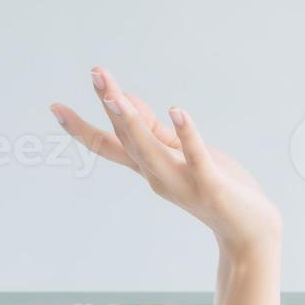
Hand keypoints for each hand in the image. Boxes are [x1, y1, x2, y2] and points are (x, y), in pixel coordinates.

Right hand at [50, 67, 281, 257]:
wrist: (249, 231)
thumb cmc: (216, 187)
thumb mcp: (179, 154)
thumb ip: (155, 132)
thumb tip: (127, 101)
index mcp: (150, 168)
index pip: (110, 145)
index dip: (82, 128)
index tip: (55, 108)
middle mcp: (158, 176)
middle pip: (126, 138)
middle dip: (111, 105)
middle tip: (95, 74)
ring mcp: (182, 181)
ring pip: (150, 149)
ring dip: (133, 121)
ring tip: (116, 95)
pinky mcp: (210, 184)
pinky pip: (195, 156)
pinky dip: (186, 134)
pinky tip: (177, 111)